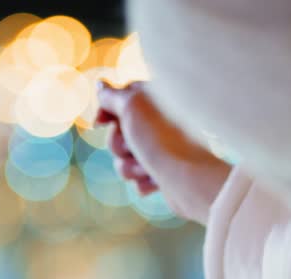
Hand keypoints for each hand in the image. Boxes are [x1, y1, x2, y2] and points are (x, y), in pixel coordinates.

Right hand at [95, 81, 231, 223]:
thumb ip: (112, 95)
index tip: (99, 124)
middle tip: (133, 146)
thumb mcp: (132, 106)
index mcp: (155, 100)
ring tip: (148, 168)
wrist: (190, 178)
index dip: (106, 111)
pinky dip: (143, 181)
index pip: (120, 98)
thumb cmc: (162, 138)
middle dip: (119, 144)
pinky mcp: (163, 173)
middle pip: (117, 133)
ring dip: (130, 166)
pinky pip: (137, 178)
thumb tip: (99, 85)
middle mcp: (158, 122)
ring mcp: (161, 149)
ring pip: (124, 159)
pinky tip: (157, 181)